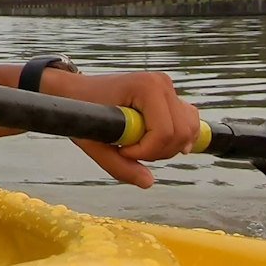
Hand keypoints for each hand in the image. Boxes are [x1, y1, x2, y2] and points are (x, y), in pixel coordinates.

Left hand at [44, 69, 199, 188]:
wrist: (76, 92)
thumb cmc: (81, 112)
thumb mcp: (94, 142)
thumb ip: (119, 166)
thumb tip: (149, 182)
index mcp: (146, 87)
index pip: (164, 132)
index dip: (145, 151)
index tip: (121, 150)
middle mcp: (162, 83)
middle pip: (180, 134)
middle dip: (156, 152)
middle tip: (128, 150)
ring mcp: (168, 88)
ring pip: (189, 130)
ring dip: (166, 148)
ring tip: (138, 145)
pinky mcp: (170, 96)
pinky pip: (189, 124)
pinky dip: (177, 140)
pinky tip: (156, 144)